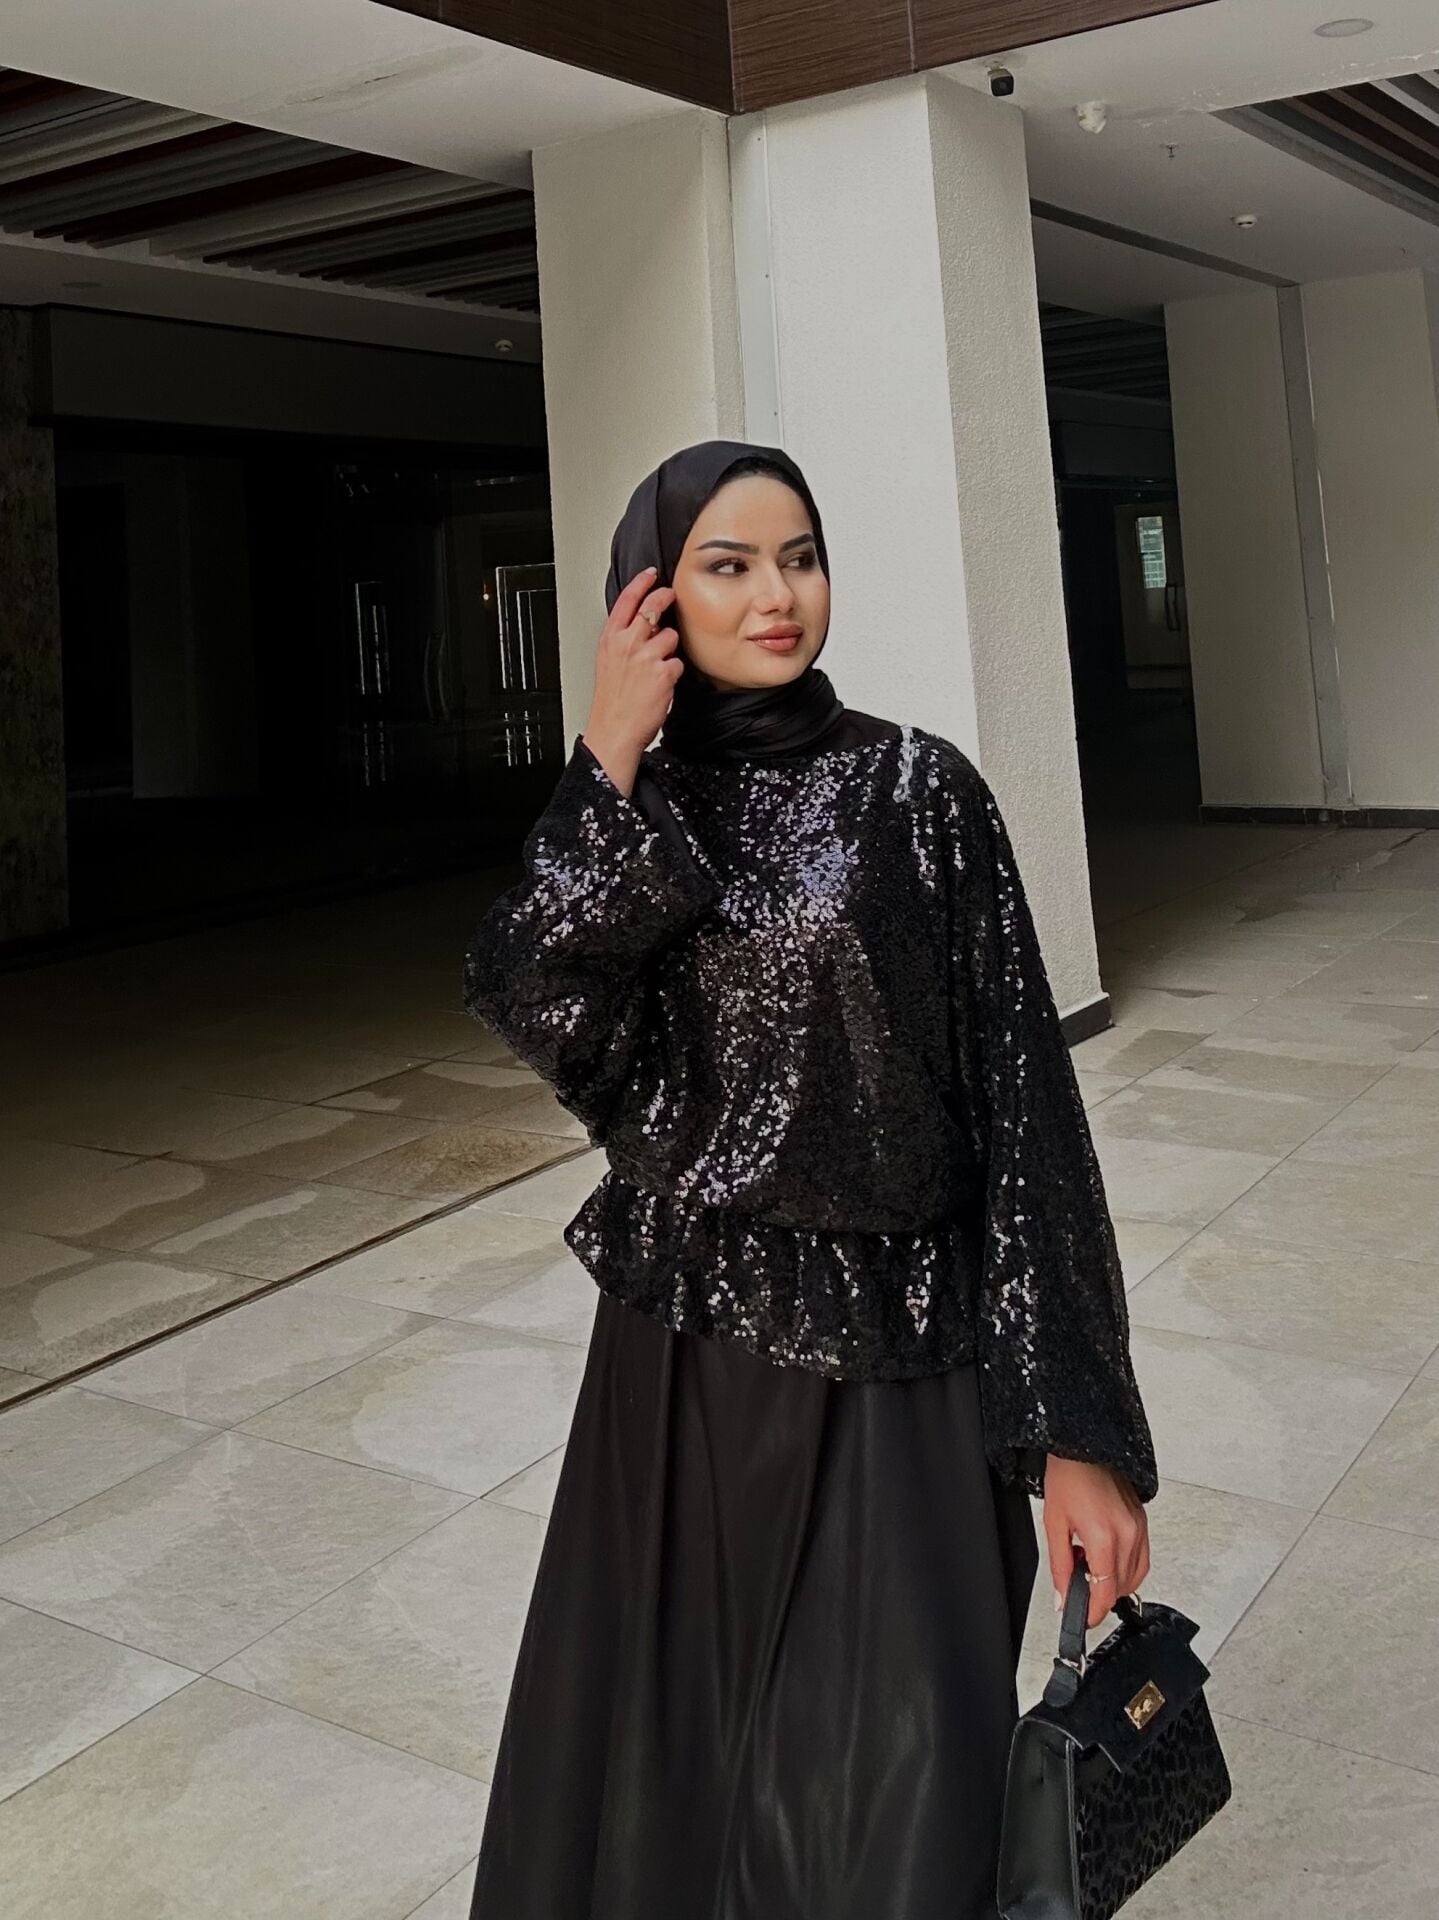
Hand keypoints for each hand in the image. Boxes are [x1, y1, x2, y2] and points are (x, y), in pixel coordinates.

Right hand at [582, 565, 683, 794]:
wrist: (615, 729)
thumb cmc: (612, 701)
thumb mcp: (608, 663)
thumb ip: (623, 641)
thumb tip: (643, 625)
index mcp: (610, 640)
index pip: (627, 601)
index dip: (641, 583)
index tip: (651, 574)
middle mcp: (627, 644)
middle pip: (653, 607)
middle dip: (665, 597)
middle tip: (672, 595)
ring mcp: (646, 657)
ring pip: (671, 636)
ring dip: (670, 649)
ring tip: (658, 667)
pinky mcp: (664, 672)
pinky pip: (678, 662)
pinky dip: (673, 672)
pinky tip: (662, 684)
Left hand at [1042, 1456, 1149, 1630]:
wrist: (1084, 1445)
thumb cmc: (1068, 1477)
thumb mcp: (1054, 1524)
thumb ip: (1059, 1566)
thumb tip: (1062, 1597)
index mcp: (1104, 1537)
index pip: (1106, 1593)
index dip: (1093, 1613)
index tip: (1083, 1619)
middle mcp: (1128, 1534)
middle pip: (1121, 1588)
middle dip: (1099, 1594)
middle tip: (1077, 1581)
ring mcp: (1139, 1527)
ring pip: (1135, 1576)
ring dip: (1114, 1582)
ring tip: (1088, 1562)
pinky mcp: (1143, 1521)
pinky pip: (1141, 1558)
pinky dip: (1125, 1566)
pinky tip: (1104, 1553)